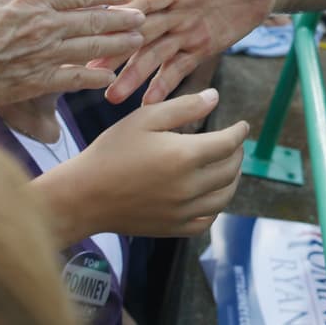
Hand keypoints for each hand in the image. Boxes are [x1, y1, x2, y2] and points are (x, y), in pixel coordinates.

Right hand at [0, 0, 143, 109]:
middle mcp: (41, 24)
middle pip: (94, 19)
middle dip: (121, 19)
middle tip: (143, 18)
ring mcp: (39, 55)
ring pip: (91, 49)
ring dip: (116, 45)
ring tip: (136, 42)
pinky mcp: (30, 84)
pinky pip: (71, 80)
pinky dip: (91, 78)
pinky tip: (104, 78)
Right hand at [55, 88, 247, 236]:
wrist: (83, 195)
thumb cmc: (111, 151)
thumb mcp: (145, 119)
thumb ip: (184, 107)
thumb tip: (215, 97)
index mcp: (184, 156)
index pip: (228, 143)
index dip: (239, 132)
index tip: (242, 125)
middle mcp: (189, 186)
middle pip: (230, 170)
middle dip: (237, 153)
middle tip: (234, 143)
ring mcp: (182, 210)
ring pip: (224, 197)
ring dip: (232, 179)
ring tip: (228, 167)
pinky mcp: (173, 228)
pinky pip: (207, 220)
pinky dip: (215, 206)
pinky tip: (210, 195)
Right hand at [104, 0, 275, 103]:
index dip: (125, 9)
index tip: (100, 23)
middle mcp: (174, 7)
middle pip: (140, 30)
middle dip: (117, 49)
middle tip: (90, 68)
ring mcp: (183, 30)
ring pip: (153, 54)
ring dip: (134, 74)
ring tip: (112, 96)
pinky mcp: (197, 47)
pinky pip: (177, 69)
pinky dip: (164, 86)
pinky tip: (148, 105)